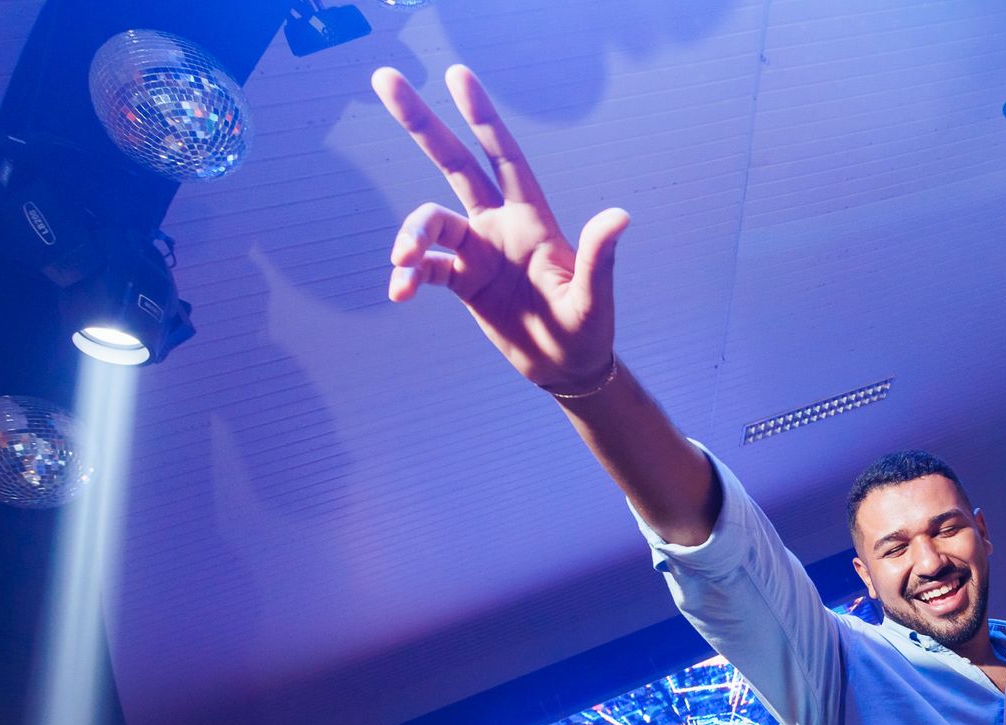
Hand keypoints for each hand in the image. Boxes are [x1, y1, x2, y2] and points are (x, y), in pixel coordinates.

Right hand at [373, 66, 628, 391]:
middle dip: (421, 123)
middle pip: (454, 163)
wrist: (566, 369)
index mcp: (531, 219)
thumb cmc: (588, 330)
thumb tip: (620, 216)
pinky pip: (426, 269)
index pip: (503, 155)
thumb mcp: (594, 297)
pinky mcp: (463, 282)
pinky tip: (400, 292)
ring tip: (403, 262)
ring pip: (430, 222)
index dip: (482, 115)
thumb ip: (599, 257)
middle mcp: (499, 225)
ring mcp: (478, 251)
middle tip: (385, 78)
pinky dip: (409, 277)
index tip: (457, 74)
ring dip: (412, 237)